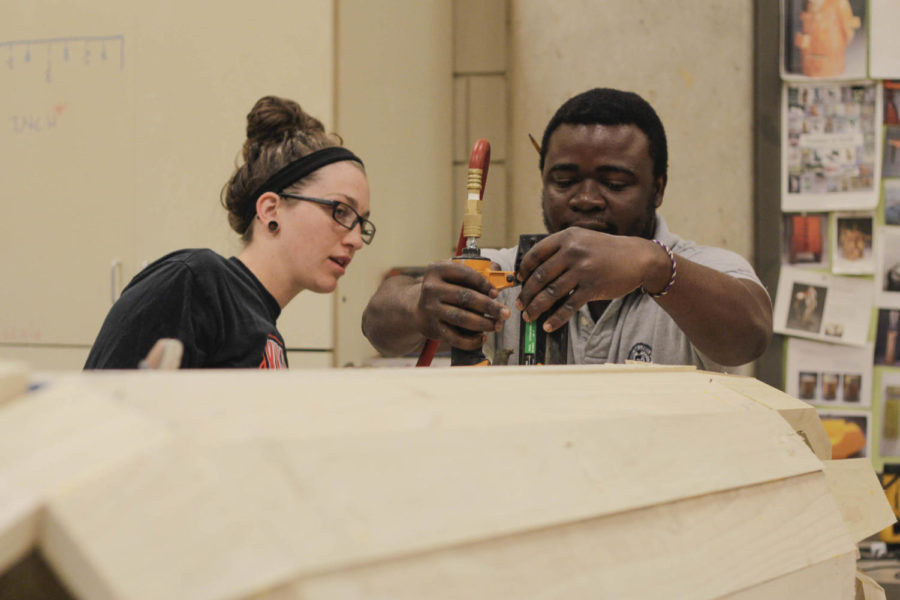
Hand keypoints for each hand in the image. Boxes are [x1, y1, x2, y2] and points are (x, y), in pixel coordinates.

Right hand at [416, 260, 510, 349]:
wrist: (422, 309)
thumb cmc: (446, 289)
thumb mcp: (456, 274)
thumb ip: (478, 269)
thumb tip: (496, 269)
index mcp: (437, 270)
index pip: (465, 274)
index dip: (484, 283)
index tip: (496, 293)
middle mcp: (431, 288)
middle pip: (465, 297)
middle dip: (489, 306)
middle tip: (505, 313)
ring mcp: (431, 309)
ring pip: (461, 318)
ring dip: (483, 323)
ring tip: (497, 325)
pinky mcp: (433, 327)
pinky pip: (454, 337)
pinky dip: (471, 341)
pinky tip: (482, 338)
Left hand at [516, 228, 665, 331]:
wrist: (638, 257)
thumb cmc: (606, 250)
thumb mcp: (583, 239)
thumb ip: (561, 250)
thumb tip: (534, 270)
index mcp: (567, 237)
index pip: (536, 254)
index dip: (523, 270)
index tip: (518, 281)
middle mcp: (573, 251)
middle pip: (540, 276)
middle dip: (526, 293)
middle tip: (520, 304)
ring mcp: (583, 270)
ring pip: (551, 293)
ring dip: (536, 307)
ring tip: (529, 316)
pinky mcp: (592, 287)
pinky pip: (568, 306)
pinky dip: (556, 318)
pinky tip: (548, 325)